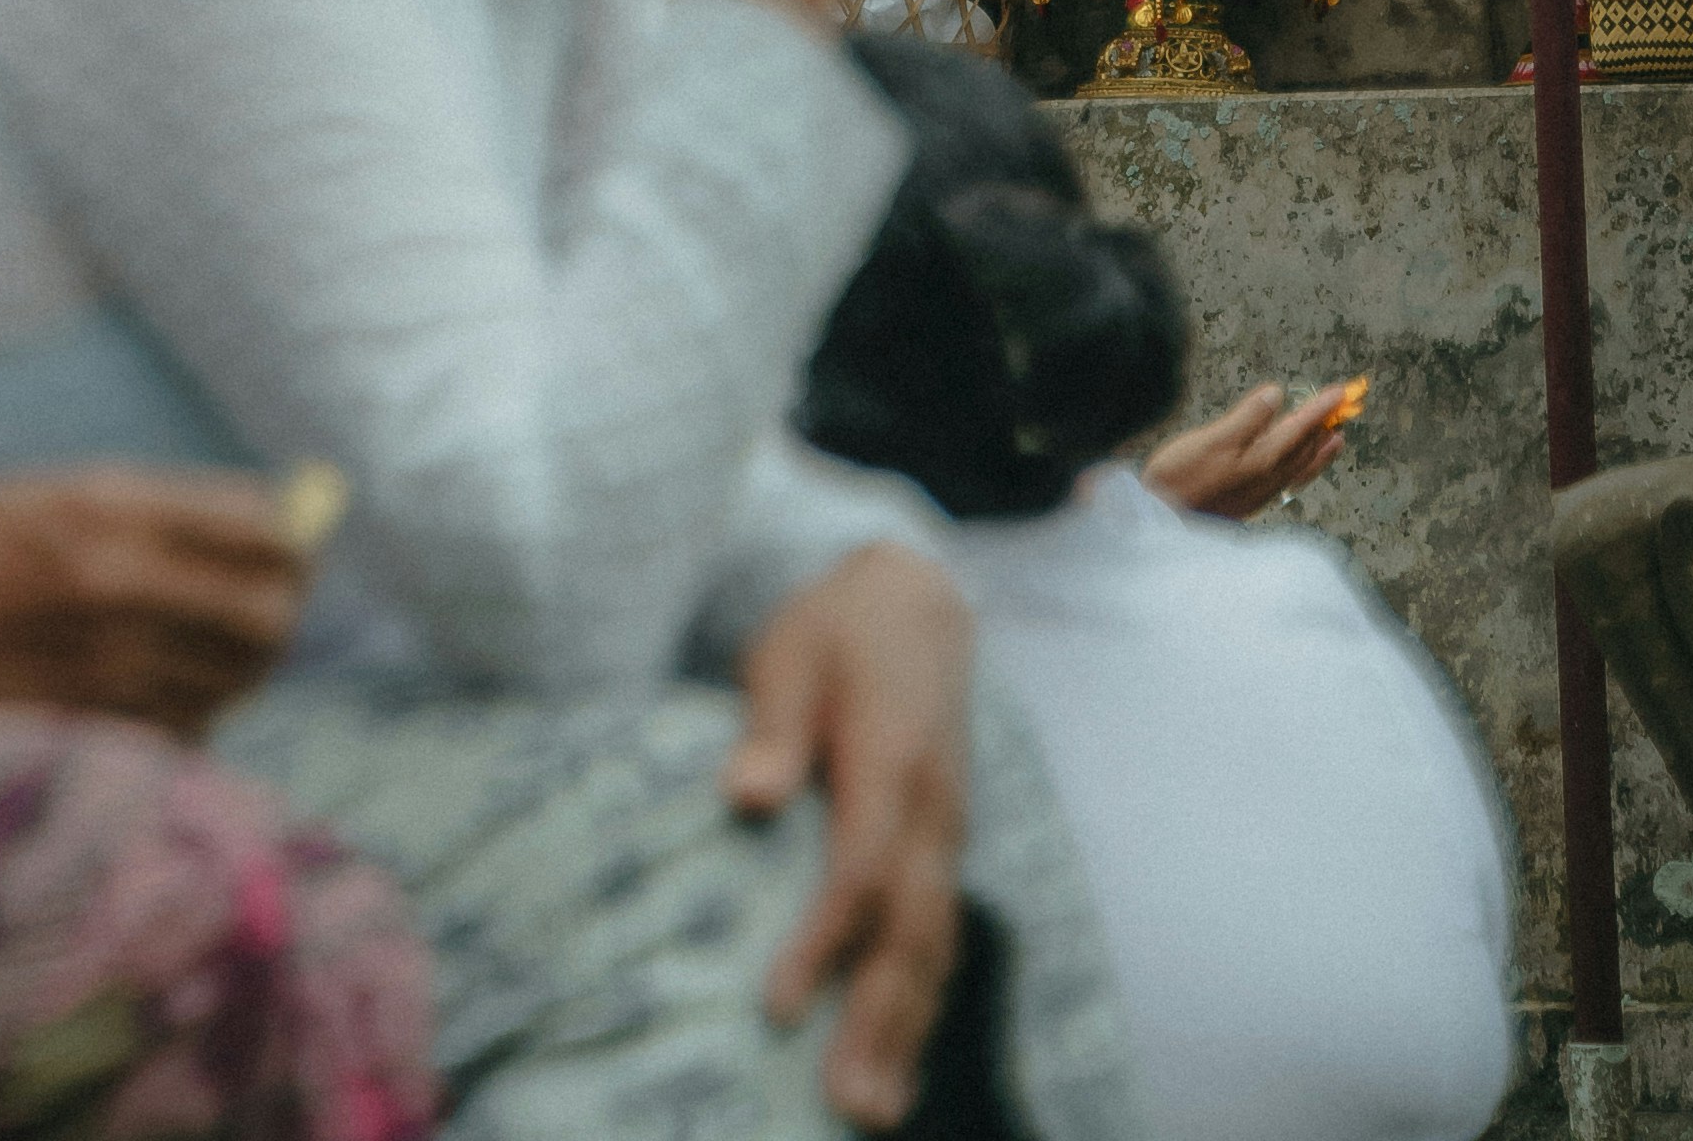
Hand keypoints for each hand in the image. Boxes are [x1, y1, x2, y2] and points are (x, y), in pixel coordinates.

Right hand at [0, 468, 315, 736]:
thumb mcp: (67, 496)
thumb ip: (166, 512)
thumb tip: (277, 531)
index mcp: (106, 501)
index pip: (258, 526)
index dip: (292, 536)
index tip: (294, 536)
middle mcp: (114, 579)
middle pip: (267, 613)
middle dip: (285, 601)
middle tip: (277, 590)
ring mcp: (105, 659)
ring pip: (238, 675)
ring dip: (245, 656)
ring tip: (219, 635)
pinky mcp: (93, 723)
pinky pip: (191, 725)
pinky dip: (199, 706)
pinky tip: (170, 682)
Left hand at [727, 543, 972, 1134]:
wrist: (919, 603)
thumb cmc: (835, 627)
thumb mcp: (789, 651)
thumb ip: (770, 723)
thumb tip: (744, 796)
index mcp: (892, 761)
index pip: (860, 870)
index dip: (823, 941)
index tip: (775, 1005)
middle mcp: (933, 812)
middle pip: (908, 931)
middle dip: (877, 1021)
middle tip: (843, 1103)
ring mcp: (948, 835)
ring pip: (933, 948)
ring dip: (905, 1031)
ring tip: (871, 1112)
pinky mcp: (945, 850)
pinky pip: (940, 938)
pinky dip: (923, 1003)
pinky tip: (898, 1061)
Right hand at [1148, 378, 1361, 519]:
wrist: (1165, 520)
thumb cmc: (1182, 477)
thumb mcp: (1211, 439)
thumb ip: (1247, 418)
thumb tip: (1277, 395)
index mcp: (1261, 458)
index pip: (1299, 428)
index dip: (1319, 408)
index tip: (1340, 393)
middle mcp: (1268, 477)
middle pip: (1306, 449)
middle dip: (1326, 428)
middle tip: (1346, 411)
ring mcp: (1261, 492)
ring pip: (1301, 468)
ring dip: (1319, 450)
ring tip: (1336, 439)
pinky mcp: (1251, 501)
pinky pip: (1290, 480)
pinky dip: (1304, 467)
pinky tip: (1299, 467)